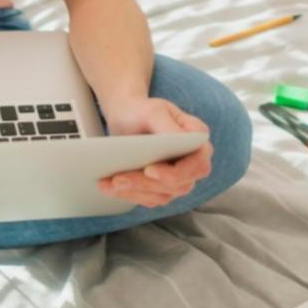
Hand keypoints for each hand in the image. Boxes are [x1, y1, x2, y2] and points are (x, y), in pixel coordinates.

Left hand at [96, 96, 212, 207]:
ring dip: (135, 191)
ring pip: (163, 195)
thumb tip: (183, 141)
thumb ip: (169, 126)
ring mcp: (178, 177)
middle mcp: (191, 162)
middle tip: (119, 179)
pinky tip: (109, 187)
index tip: (150, 170)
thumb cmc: (142, 109)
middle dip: (147, 184)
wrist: (126, 116)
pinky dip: (129, 194)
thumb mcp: (154, 111)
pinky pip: (149, 198)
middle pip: (179, 185)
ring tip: (109, 183)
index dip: (177, 173)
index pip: (198, 165)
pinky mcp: (161, 187)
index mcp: (197, 141)